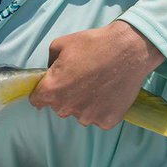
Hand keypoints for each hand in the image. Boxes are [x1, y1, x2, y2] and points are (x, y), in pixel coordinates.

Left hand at [28, 20, 164, 127]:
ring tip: (97, 85)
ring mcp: (88, 117)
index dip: (43, 92)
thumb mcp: (61, 44)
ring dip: (84, 104)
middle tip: (81, 79)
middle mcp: (67, 108)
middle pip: (59, 107)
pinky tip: (108, 93)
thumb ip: (49, 62)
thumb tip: (50, 72)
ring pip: (79, 114)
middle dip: (66, 95)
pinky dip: (101, 109)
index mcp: (52, 90)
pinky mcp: (106, 121)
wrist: (129, 50)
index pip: (37, 100)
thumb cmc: (94, 44)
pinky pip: (98, 118)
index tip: (53, 86)